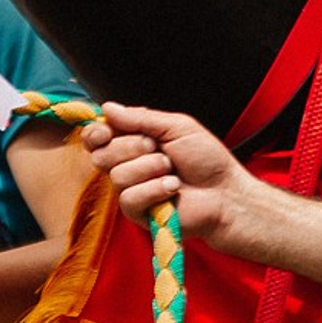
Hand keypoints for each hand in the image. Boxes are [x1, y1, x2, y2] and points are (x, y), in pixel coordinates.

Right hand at [82, 104, 256, 248]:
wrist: (225, 193)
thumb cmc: (207, 160)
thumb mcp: (177, 127)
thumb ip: (141, 118)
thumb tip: (108, 108)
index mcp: (135, 142)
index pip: (98, 137)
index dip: (96, 133)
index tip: (105, 130)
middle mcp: (129, 166)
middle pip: (102, 154)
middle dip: (132, 147)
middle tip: (159, 149)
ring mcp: (133, 191)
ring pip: (117, 176)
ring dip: (149, 168)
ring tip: (172, 171)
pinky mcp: (139, 214)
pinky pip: (129, 198)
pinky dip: (154, 190)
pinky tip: (173, 190)